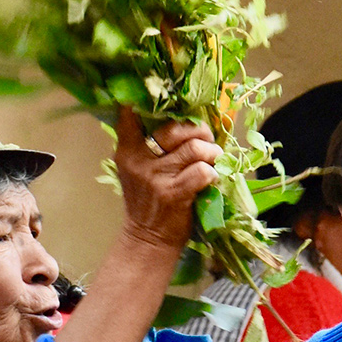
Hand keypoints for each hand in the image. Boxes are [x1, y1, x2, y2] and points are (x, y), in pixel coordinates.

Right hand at [114, 107, 220, 250]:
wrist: (148, 239)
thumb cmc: (149, 201)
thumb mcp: (137, 169)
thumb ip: (148, 144)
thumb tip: (183, 116)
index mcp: (127, 150)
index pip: (131, 115)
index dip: (153, 102)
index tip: (173, 105)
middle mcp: (139, 160)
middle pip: (175, 128)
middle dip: (199, 131)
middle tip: (206, 141)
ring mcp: (156, 178)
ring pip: (194, 148)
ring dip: (211, 152)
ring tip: (213, 158)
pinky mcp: (175, 194)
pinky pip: (202, 171)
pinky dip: (212, 173)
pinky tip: (211, 178)